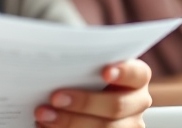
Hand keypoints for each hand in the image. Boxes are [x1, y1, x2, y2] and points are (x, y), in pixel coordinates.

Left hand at [34, 59, 151, 127]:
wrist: (83, 99)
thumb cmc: (84, 77)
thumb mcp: (87, 68)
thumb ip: (82, 65)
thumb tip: (54, 61)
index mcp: (135, 79)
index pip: (137, 73)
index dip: (123, 72)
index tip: (105, 72)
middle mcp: (136, 103)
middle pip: (116, 106)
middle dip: (84, 102)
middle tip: (55, 97)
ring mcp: (129, 125)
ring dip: (70, 122)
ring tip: (44, 115)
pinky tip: (46, 125)